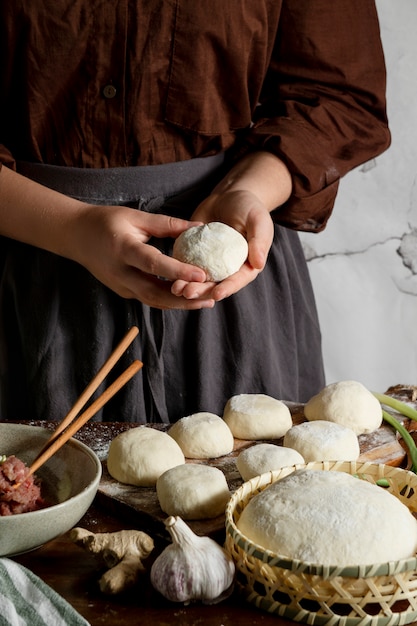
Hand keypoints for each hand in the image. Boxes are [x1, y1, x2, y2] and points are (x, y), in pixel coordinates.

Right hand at [66, 204, 215, 308]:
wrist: (77, 236)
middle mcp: (120, 272)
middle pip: (155, 293)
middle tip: (211, 297)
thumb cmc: (107, 222)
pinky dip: (170, 300)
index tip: (202, 274)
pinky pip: (149, 299)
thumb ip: (167, 224)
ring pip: (154, 301)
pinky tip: (189, 299)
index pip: (153, 264)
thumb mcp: (135, 217)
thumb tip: (199, 226)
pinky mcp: (123, 292)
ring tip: (206, 301)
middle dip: (185, 298)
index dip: (178, 271)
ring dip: (181, 304)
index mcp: (123, 249)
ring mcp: (120, 286)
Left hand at [171, 150, 291, 300]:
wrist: (229, 197)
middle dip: (202, 291)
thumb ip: (259, 241)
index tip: (216, 294)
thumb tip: (258, 264)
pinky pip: (186, 265)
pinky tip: (168, 275)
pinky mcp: (195, 255)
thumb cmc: (249, 207)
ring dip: (187, 285)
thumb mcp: (258, 220)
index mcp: (247, 266)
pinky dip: (177, 272)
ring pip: (198, 280)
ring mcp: (210, 264)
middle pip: (215, 285)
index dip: (227, 288)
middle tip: (187, 292)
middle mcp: (228, 269)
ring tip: (176, 288)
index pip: (237, 281)